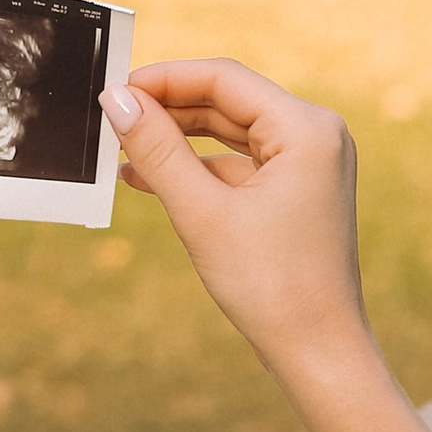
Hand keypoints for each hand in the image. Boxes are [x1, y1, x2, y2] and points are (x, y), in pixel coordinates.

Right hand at [101, 57, 365, 385]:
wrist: (318, 352)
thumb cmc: (272, 286)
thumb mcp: (202, 213)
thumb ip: (157, 151)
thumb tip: (118, 100)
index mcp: (307, 129)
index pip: (224, 78)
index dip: (165, 79)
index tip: (116, 90)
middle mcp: (315, 136)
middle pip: (228, 101)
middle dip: (169, 109)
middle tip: (113, 118)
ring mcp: (308, 165)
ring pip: (230, 134)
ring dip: (177, 141)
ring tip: (123, 150)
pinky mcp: (296, 192)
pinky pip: (239, 166)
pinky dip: (198, 170)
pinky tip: (150, 179)